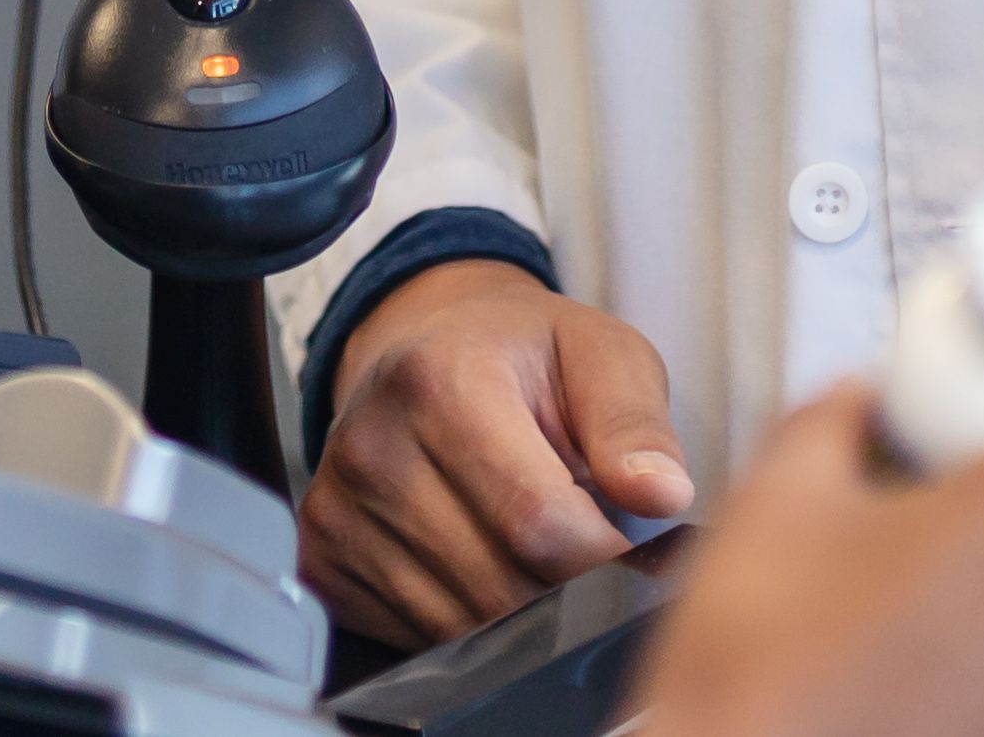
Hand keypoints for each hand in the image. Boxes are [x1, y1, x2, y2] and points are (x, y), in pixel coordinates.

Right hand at [296, 259, 693, 644]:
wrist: (427, 348)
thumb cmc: (526, 358)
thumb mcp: (600, 355)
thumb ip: (636, 423)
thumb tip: (662, 495)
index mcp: (439, 380)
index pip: (540, 525)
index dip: (609, 556)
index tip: (636, 546)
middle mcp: (370, 445)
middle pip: (501, 586)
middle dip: (567, 587)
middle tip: (588, 544)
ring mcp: (336, 506)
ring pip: (461, 626)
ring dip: (520, 611)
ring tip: (533, 544)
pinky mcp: (321, 556)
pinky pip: (416, 637)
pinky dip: (466, 621)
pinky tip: (480, 558)